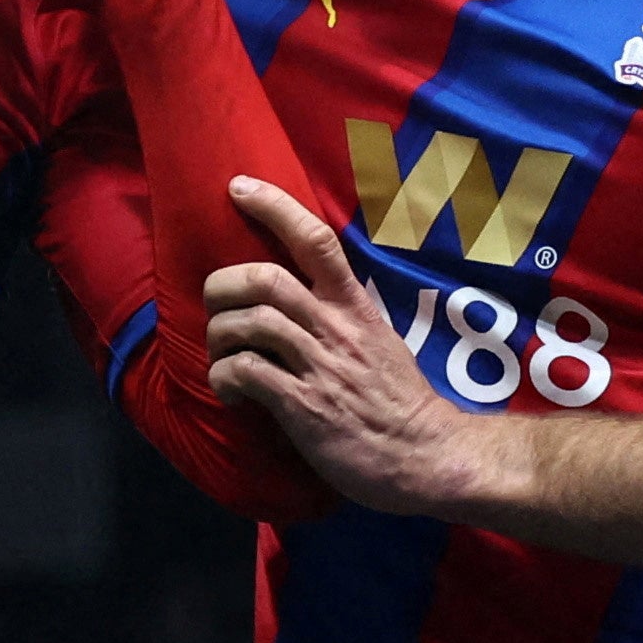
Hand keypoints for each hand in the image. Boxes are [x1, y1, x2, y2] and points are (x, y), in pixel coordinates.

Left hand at [202, 179, 506, 518]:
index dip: (273, 206)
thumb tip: (298, 299)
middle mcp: (336, 328)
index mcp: (354, 307)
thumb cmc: (398, 402)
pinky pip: (245, 372)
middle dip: (223, 285)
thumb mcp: (378, 340)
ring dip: (219, 335)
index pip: (316, 239)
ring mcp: (319, 365)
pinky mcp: (303, 405)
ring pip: (249, 322)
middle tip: (215, 305)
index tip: (238, 186)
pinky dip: (224, 377)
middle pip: (265, 278)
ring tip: (222, 354)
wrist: (426, 456)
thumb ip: (340, 316)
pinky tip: (230, 391)